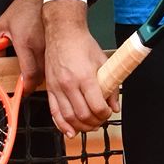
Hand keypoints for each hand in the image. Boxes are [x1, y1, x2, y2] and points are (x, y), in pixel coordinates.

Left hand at [0, 0, 45, 86]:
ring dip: (41, 76)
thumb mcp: (2, 24)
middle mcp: (39, 47)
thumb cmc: (23, 8)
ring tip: (34, 75)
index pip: (28, 74)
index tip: (22, 92)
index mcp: (25, 43)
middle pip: (40, 76)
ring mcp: (50, 46)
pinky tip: (44, 64)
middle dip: (33, 84)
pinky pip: (53, 61)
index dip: (25, 87)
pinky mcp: (56, 43)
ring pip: (48, 71)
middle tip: (26, 84)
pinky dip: (48, 67)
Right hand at [42, 12, 111, 136]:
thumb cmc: (83, 45)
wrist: (63, 33)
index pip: (96, 106)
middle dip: (94, 122)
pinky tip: (70, 131)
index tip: (108, 112)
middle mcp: (69, 84)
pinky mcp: (49, 88)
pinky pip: (54, 112)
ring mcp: (57, 87)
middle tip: (100, 121)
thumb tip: (114, 106)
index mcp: (85, 77)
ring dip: (81, 127)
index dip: (105, 115)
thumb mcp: (103, 62)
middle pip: (82, 115)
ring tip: (89, 126)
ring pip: (68, 117)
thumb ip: (111, 86)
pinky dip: (62, 125)